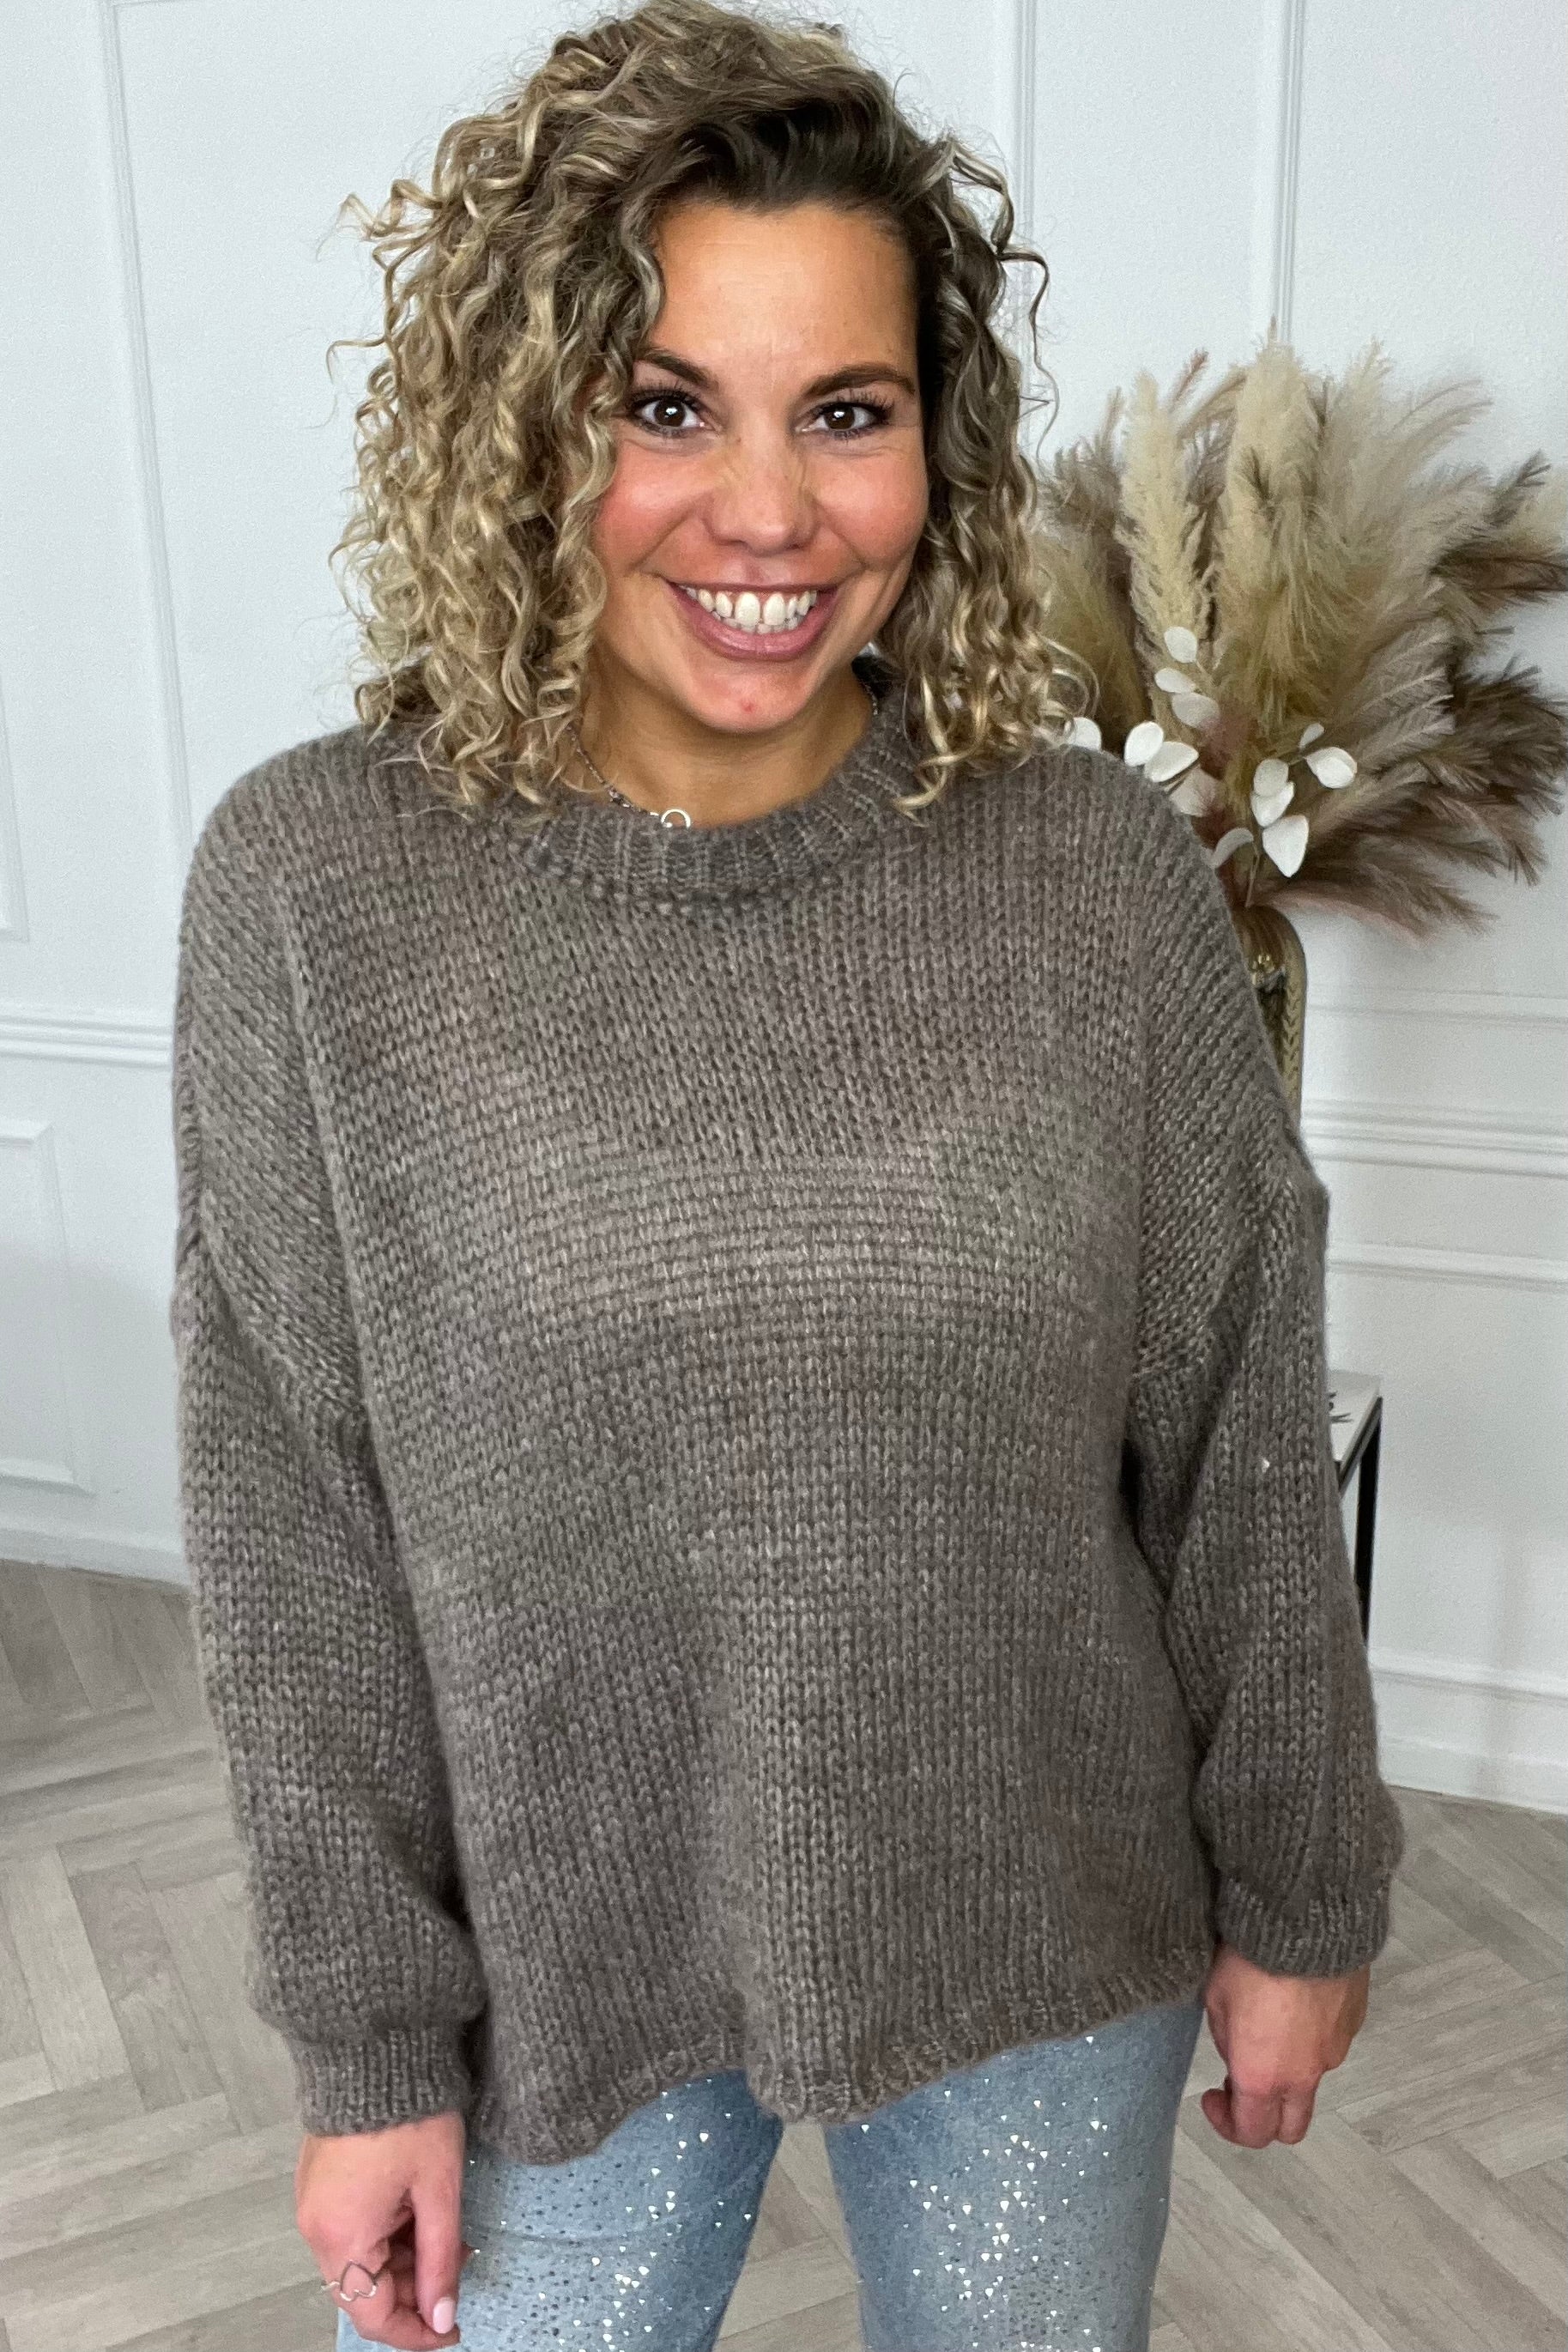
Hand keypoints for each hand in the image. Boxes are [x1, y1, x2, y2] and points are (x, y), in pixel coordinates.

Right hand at [296, 2110, 475, 2346]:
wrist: (375, 2048)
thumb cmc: (411, 2114)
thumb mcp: (439, 2189)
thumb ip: (440, 2260)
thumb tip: (442, 2315)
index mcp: (342, 2235)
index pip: (374, 2315)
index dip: (415, 2331)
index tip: (451, 2328)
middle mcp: (316, 2227)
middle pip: (363, 2290)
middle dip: (413, 2289)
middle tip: (459, 2263)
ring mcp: (313, 2204)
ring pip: (358, 2260)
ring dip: (401, 2259)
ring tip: (445, 2230)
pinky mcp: (318, 2183)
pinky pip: (350, 2229)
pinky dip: (384, 2233)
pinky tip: (417, 2209)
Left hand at [1199, 1941, 1369, 2147]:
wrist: (1304, 1921)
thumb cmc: (1249, 1960)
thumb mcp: (1215, 1999)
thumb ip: (1226, 2041)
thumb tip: (1239, 2055)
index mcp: (1263, 2077)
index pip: (1251, 2133)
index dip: (1226, 2124)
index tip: (1213, 2095)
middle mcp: (1304, 2075)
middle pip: (1290, 2128)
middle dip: (1264, 2118)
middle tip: (1241, 2080)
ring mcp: (1334, 2051)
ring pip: (1311, 2082)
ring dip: (1288, 2072)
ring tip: (1269, 2026)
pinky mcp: (1353, 2024)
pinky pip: (1330, 2044)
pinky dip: (1311, 2038)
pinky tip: (1296, 2000)